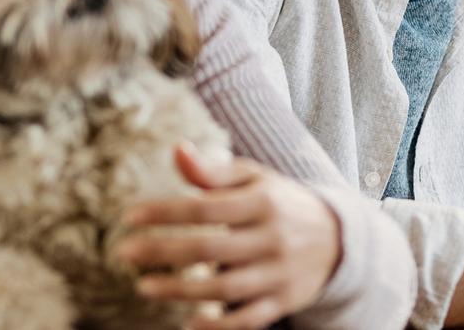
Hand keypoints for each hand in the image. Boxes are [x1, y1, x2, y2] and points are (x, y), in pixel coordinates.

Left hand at [117, 145, 343, 329]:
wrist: (338, 239)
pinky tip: (188, 322)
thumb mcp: (254, 179)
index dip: (165, 212)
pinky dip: (219, 325)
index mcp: (263, 202)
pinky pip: (248, 319)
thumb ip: (213, 170)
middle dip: (164, 251)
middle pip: (210, 248)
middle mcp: (273, 238)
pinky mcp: (284, 301)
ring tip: (144, 287)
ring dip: (181, 290)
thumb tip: (176, 150)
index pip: (206, 207)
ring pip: (225, 287)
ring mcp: (279, 273)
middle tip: (125, 252)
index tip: (130, 216)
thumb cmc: (280, 203)